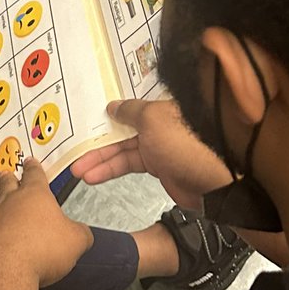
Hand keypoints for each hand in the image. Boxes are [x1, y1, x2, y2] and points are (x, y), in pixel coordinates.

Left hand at [0, 160, 92, 286]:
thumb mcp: (75, 241)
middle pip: (8, 183)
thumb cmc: (40, 249)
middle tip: (7, 174)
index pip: (35, 175)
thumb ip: (80, 234)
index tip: (31, 162)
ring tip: (0, 202)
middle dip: (9, 178)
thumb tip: (83, 234)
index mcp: (35, 195)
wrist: (4, 269)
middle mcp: (11, 201)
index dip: (34, 168)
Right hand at [69, 99, 230, 207]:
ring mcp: (158, 147)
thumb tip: (113, 106)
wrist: (215, 183)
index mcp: (159, 108)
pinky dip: (111, 171)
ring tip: (77, 170)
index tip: (84, 119)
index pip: (127, 107)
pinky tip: (94, 177)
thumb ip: (130, 111)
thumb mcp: (153, 119)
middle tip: (74, 151)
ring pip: (122, 151)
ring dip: (99, 160)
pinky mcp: (159, 168)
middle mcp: (158, 125)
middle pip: (121, 130)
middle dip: (97, 142)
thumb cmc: (186, 144)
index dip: (106, 113)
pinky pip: (129, 166)